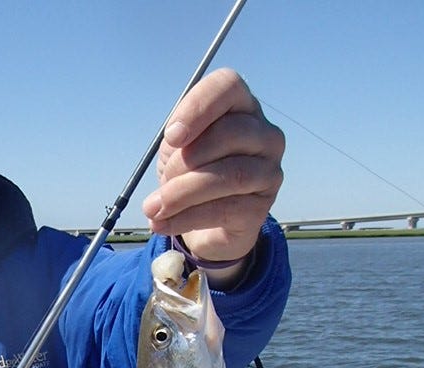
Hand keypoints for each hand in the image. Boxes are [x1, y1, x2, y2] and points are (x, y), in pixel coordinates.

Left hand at [142, 68, 284, 267]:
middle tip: (161, 180)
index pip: (228, 86)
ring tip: (154, 208)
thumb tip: (175, 141)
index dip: (197, 108)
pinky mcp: (262, 207)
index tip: (172, 137)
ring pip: (231, 175)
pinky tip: (163, 224)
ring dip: (183, 193)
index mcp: (242, 107)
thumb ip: (178, 139)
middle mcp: (265, 135)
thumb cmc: (193, 173)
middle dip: (184, 161)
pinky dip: (186, 218)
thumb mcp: (179, 149)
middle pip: (229, 134)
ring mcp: (269, 171)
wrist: (206, 224)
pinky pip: (225, 209)